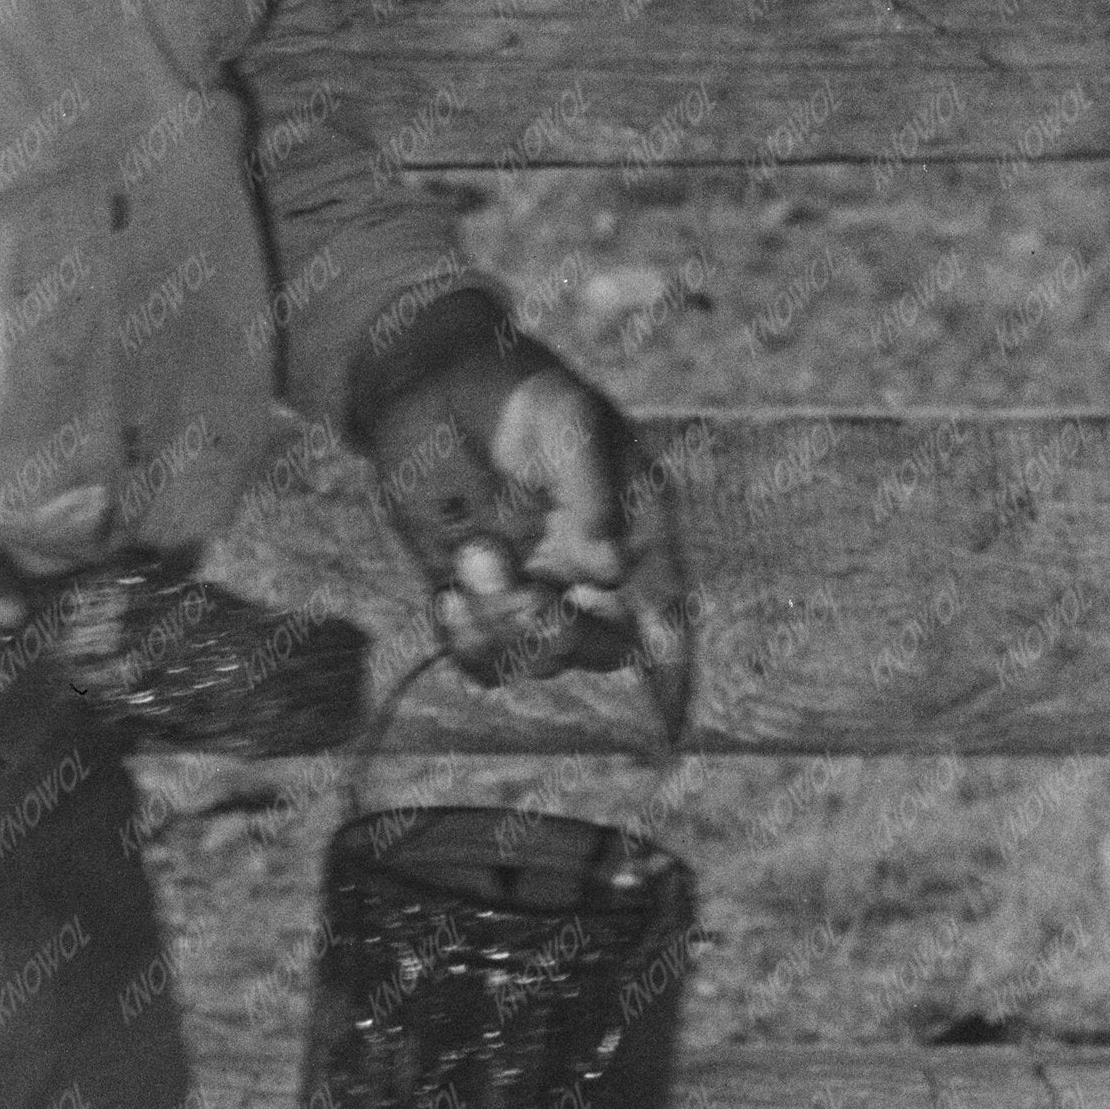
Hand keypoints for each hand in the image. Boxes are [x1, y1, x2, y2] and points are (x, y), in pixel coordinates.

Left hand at [362, 342, 695, 740]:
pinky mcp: (477, 603)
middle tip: (525, 590)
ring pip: (537, 660)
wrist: (432, 385)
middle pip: (605, 651)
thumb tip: (611, 568)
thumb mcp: (565, 418)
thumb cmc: (513, 390)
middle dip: (564, 637)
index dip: (677, 670)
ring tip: (474, 554)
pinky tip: (447, 591)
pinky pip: (480, 657)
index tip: (672, 723)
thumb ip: (594, 488)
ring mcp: (536, 590)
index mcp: (637, 525)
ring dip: (503, 624)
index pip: (669, 607)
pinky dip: (464, 638)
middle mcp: (592, 571)